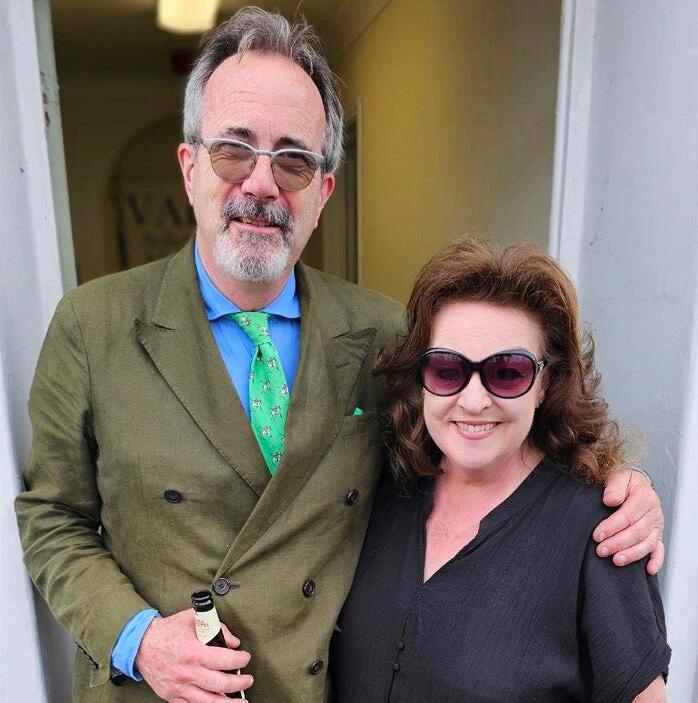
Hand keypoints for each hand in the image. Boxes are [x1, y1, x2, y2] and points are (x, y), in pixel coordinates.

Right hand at [135, 609, 252, 701]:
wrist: (141, 644)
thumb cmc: (168, 630)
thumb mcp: (193, 618)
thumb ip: (216, 627)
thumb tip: (233, 642)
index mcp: (193, 652)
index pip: (224, 660)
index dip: (240, 660)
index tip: (246, 658)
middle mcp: (187, 672)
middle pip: (220, 684)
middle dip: (239, 683)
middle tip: (248, 680)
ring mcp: (179, 687)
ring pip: (208, 701)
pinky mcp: (172, 696)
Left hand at [593, 469, 663, 574]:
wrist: (636, 486)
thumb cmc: (625, 483)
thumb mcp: (619, 477)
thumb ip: (614, 487)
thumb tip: (610, 500)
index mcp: (645, 498)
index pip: (628, 516)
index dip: (612, 527)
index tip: (597, 535)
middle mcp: (654, 513)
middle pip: (637, 532)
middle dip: (617, 543)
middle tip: (601, 550)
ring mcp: (657, 526)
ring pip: (647, 544)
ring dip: (631, 554)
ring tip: (615, 560)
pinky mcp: (658, 536)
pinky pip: (659, 551)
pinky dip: (656, 561)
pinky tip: (648, 570)